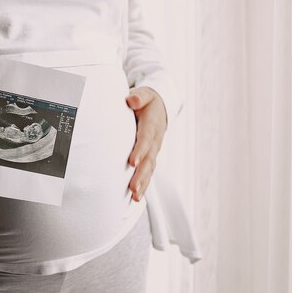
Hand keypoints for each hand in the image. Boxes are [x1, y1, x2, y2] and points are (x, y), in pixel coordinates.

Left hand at [125, 86, 167, 201]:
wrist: (159, 107)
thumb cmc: (147, 101)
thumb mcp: (145, 94)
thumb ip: (139, 97)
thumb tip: (132, 101)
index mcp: (152, 125)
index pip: (146, 139)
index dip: (140, 150)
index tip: (131, 162)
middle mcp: (155, 141)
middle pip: (149, 159)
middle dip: (141, 174)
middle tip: (133, 187)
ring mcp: (154, 151)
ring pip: (149, 169)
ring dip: (143, 183)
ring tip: (135, 196)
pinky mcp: (151, 157)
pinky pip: (148, 172)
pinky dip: (144, 185)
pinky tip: (136, 198)